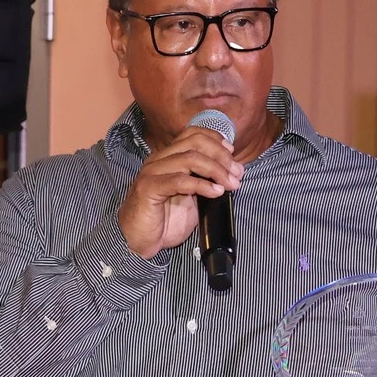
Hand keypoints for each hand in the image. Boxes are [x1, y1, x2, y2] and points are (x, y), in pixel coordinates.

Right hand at [117, 124, 243, 258]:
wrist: (138, 242)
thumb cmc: (165, 221)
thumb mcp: (191, 197)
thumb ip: (206, 182)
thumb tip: (232, 174)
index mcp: (167, 157)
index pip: (192, 134)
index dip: (215, 139)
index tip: (232, 153)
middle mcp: (158, 160)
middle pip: (194, 143)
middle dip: (221, 156)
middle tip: (237, 173)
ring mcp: (152, 172)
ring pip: (189, 158)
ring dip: (216, 170)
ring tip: (231, 184)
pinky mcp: (148, 188)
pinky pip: (179, 180)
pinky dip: (202, 185)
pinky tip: (216, 192)